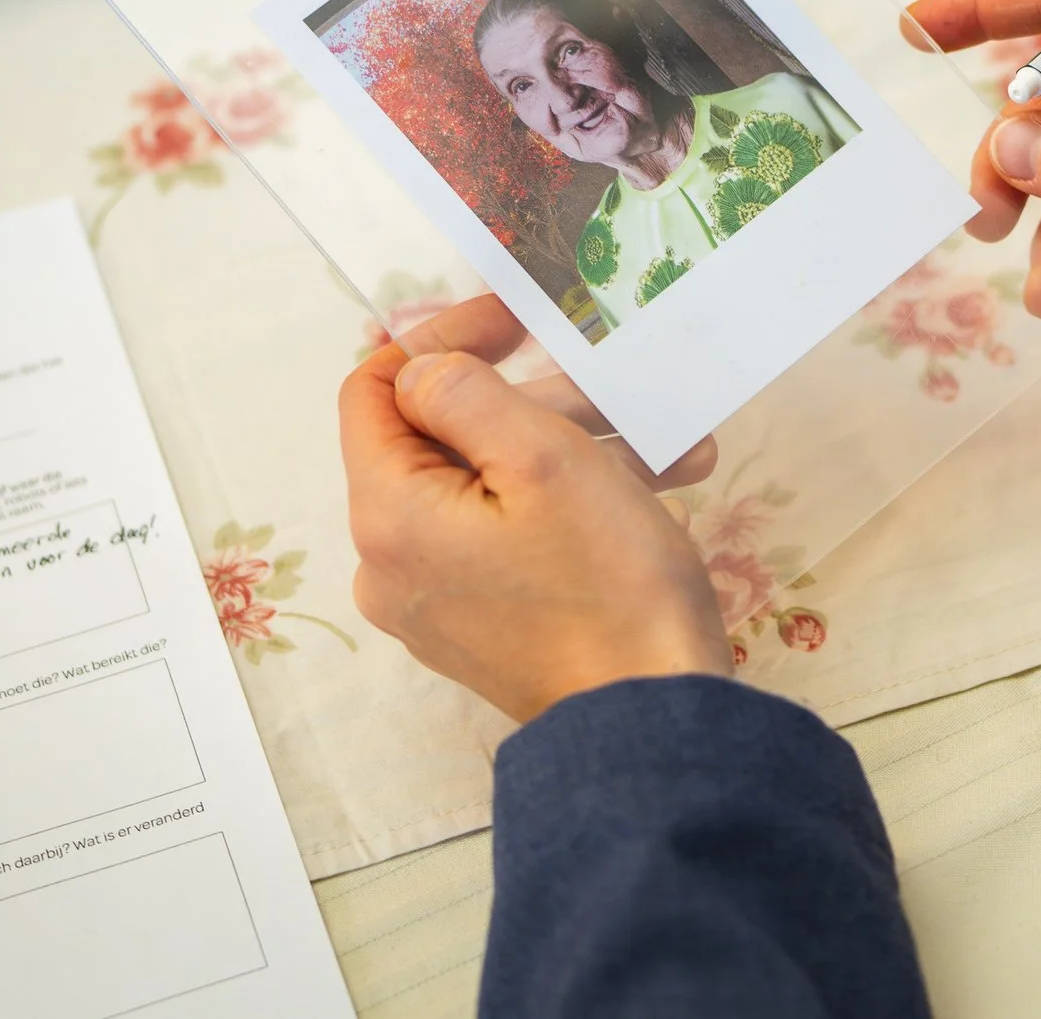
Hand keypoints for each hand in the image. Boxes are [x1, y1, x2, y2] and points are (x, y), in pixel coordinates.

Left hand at [338, 296, 729, 723]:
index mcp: (387, 513)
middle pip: (444, 437)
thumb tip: (424, 370)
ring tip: (665, 451)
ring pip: (489, 484)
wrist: (653, 720)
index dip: (441, 337)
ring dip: (574, 451)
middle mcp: (390, 562)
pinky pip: (508, 536)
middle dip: (538, 403)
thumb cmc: (605, 585)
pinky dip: (568, 503)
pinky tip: (651, 493)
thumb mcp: (540, 457)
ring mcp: (434, 601)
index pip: (375, 388)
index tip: (517, 320)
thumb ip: (464, 392)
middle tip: (618, 395)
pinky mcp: (481, 627)